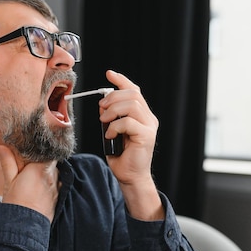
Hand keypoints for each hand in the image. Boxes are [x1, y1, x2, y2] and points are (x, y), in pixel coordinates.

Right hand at [0, 145, 58, 221]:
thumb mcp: (9, 181)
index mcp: (39, 169)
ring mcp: (56, 186)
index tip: (33, 150)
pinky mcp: (58, 196)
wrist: (25, 227)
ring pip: (54, 173)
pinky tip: (39, 187)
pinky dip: (50, 183)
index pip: (47, 151)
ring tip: (33, 177)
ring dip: (46, 172)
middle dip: (42, 161)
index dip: (41, 150)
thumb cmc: (15, 204)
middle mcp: (51, 176)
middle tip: (29, 164)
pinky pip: (57, 184)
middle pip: (51, 161)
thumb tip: (2, 147)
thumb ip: (8, 162)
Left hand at [99, 70, 163, 220]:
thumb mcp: (113, 131)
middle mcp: (149, 118)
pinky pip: (128, 122)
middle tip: (101, 109)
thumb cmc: (122, 156)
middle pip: (132, 95)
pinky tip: (110, 135)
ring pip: (131, 105)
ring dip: (112, 111)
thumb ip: (112, 117)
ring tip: (104, 122)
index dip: (121, 80)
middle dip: (112, 98)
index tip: (109, 74)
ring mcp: (149, 127)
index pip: (135, 91)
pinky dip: (114, 127)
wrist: (130, 176)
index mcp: (142, 115)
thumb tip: (103, 104)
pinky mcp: (146, 136)